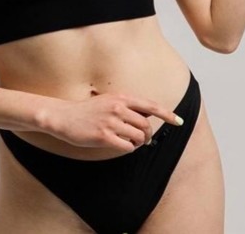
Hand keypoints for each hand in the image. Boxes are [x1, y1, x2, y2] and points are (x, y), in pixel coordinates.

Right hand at [43, 91, 183, 154]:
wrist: (65, 117)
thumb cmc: (87, 110)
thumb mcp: (109, 101)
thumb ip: (128, 106)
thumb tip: (148, 114)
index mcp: (121, 97)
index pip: (150, 105)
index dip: (167, 114)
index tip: (179, 121)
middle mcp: (118, 107)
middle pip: (146, 125)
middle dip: (147, 135)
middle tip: (143, 139)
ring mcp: (111, 122)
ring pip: (138, 137)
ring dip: (138, 143)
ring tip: (131, 142)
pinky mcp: (104, 136)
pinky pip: (127, 146)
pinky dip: (128, 148)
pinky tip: (121, 145)